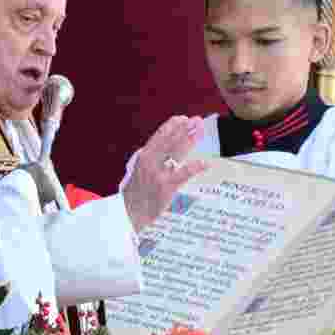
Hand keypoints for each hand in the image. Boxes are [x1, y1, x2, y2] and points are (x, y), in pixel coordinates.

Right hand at [122, 116, 208, 232]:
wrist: (128, 215)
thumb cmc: (136, 196)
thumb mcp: (138, 173)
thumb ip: (151, 161)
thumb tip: (165, 151)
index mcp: (143, 157)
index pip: (159, 137)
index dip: (172, 126)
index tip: (182, 118)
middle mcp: (149, 162)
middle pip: (170, 141)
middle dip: (184, 129)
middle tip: (197, 121)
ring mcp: (158, 174)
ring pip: (176, 153)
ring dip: (190, 140)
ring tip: (200, 132)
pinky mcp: (165, 187)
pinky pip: (183, 174)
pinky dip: (194, 167)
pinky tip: (205, 163)